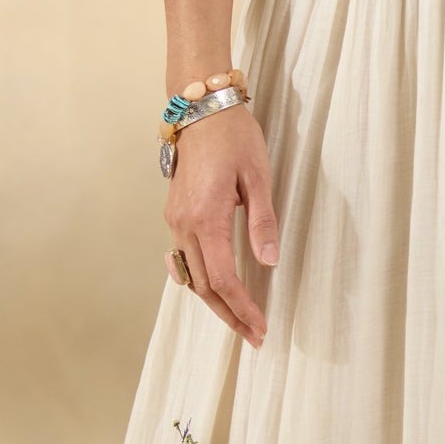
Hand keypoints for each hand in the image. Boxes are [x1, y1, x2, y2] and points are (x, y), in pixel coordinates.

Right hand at [165, 104, 279, 346]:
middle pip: (203, 286)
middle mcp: (184, 225)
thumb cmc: (233, 137)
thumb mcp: (258, 177)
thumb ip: (263, 222)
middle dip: (230, 315)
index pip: (223, 279)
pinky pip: (183, 259)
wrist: (200, 107)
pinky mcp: (175, 214)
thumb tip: (269, 262)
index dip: (242, 307)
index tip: (261, 327)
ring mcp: (175, 220)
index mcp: (206, 218)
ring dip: (214, 302)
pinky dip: (199, 281)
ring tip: (239, 320)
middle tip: (254, 336)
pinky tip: (212, 292)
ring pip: (191, 276)